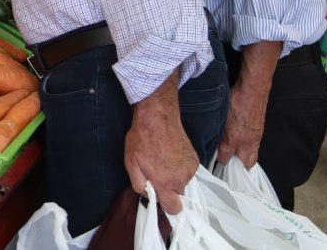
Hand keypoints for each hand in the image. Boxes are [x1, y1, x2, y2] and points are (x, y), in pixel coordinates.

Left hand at [125, 93, 198, 214]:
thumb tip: (147, 194)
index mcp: (164, 183)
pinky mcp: (195, 159)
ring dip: (174, 176)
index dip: (166, 205)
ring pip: (182, 181)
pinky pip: (188, 170)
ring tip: (162, 159)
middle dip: (168, 188)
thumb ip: (139, 184)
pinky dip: (180, 166)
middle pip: (177, 194)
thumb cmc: (141, 139)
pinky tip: (170, 153)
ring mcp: (190, 169)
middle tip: (156, 171)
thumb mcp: (131, 163)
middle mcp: (181, 179)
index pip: (174, 209)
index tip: (160, 196)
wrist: (157, 117)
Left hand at [217, 84, 265, 167]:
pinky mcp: (260, 134)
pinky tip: (244, 149)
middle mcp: (245, 142)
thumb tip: (211, 137)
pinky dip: (250, 152)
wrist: (253, 91)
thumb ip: (217, 129)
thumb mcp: (220, 115)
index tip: (212, 163)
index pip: (224, 158)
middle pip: (242, 164)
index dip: (218, 162)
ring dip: (245, 161)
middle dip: (235, 168)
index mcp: (233, 139)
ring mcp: (255, 139)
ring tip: (236, 161)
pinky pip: (256, 149)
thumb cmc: (235, 99)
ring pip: (252, 158)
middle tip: (228, 166)